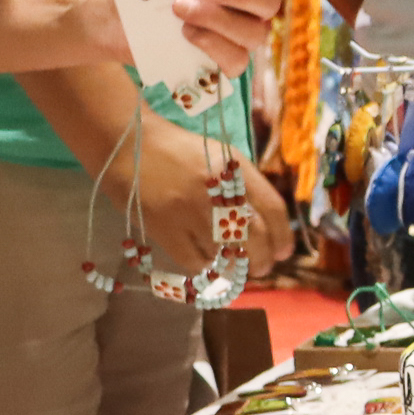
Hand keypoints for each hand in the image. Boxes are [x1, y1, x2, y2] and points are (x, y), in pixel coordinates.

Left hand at [91, 0, 295, 76]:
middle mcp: (250, 8)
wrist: (116, 15)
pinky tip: (187, 35)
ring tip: (180, 9)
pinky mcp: (221, 63)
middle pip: (271, 4)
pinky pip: (236, 61)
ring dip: (217, 19)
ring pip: (254, 34)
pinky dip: (213, 46)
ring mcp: (238, 38)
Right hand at [124, 120, 286, 277]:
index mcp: (236, 169)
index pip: (273, 209)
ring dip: (235, 267)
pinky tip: (207, 264)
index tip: (284, 253)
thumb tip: (265, 225)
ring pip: (226, 253)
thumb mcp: (221, 157)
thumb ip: (244, 185)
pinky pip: (194, 260)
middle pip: (254, 237)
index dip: (283, 236)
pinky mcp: (165, 228)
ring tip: (235, 269)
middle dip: (263, 259)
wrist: (129, 145)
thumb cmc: (179, 151)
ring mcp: (190, 211)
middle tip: (261, 268)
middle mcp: (218, 190)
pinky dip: (205, 267)